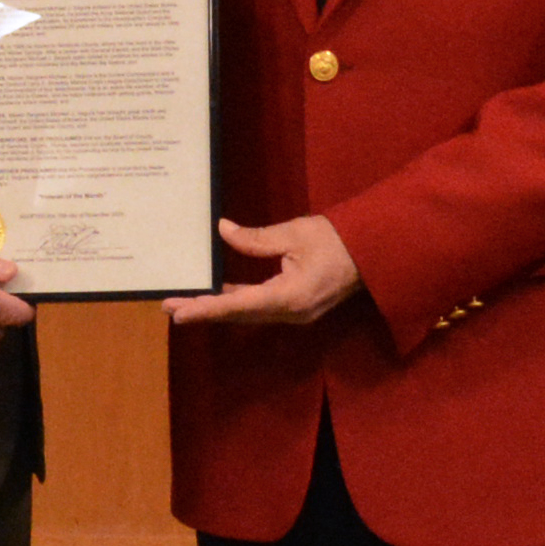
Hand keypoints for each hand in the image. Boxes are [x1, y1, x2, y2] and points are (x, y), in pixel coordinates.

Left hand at [166, 212, 360, 328]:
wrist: (375, 253)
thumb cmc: (338, 240)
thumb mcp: (294, 233)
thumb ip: (256, 238)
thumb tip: (223, 231)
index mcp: (290, 296)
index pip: (239, 305)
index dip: (207, 309)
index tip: (180, 312)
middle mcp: (290, 313)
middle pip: (238, 314)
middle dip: (203, 310)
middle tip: (169, 306)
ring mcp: (294, 313)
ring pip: (247, 313)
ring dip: (216, 308)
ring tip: (184, 303)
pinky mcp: (296, 307)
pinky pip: (260, 307)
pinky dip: (236, 302)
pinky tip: (216, 295)